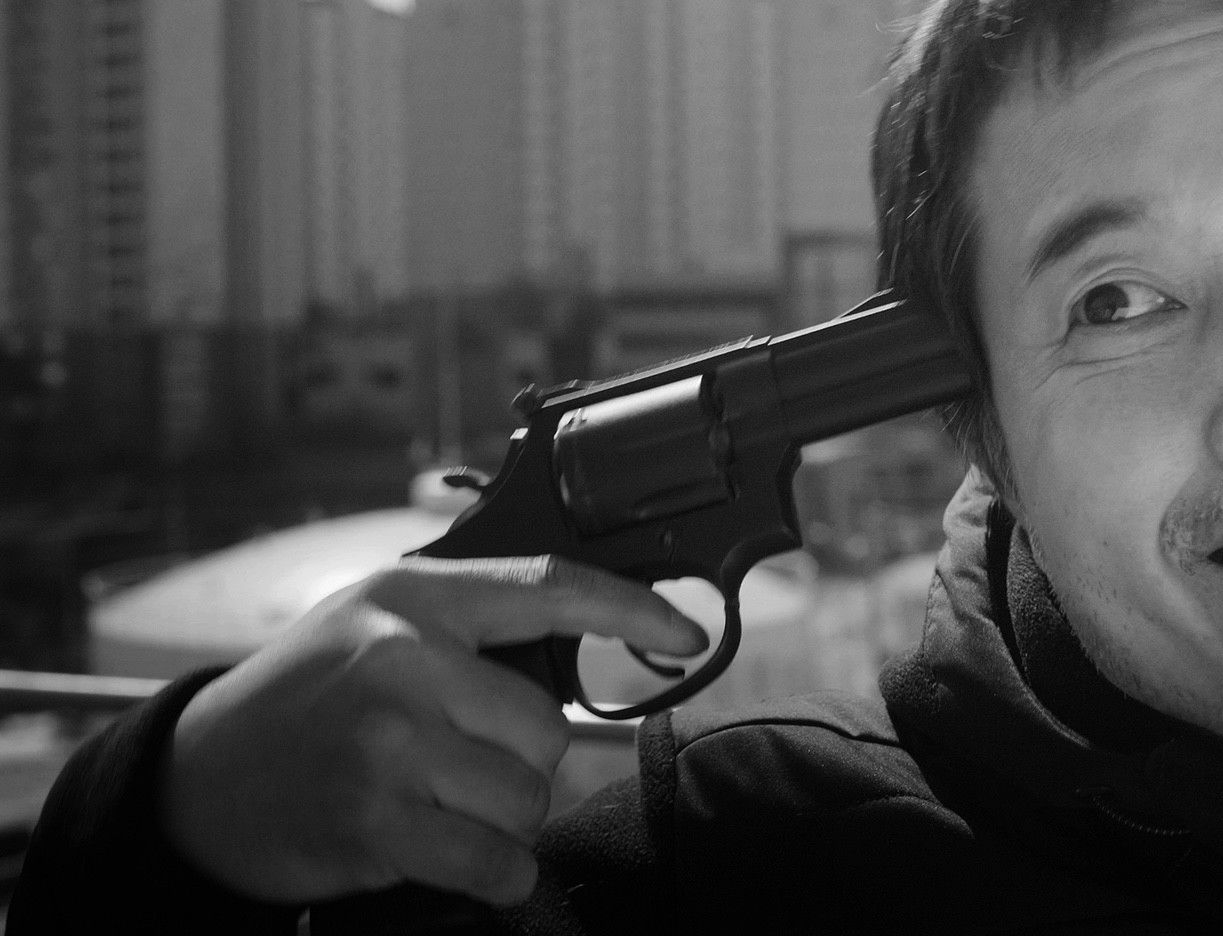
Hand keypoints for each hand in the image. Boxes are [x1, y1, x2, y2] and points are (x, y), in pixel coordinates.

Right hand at [159, 555, 705, 906]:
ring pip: (528, 797)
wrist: (198, 777)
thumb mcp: (374, 619)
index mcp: (414, 596)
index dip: (633, 609)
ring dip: (500, 818)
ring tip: (434, 798)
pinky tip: (447, 852)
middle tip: (456, 760)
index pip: (550, 587)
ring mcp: (390, 742)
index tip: (688, 633)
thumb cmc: (304, 695)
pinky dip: (491, 872)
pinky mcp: (376, 822)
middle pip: (549, 727)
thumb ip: (466, 625)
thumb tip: (580, 641)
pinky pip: (495, 862)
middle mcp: (405, 659)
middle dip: (520, 758)